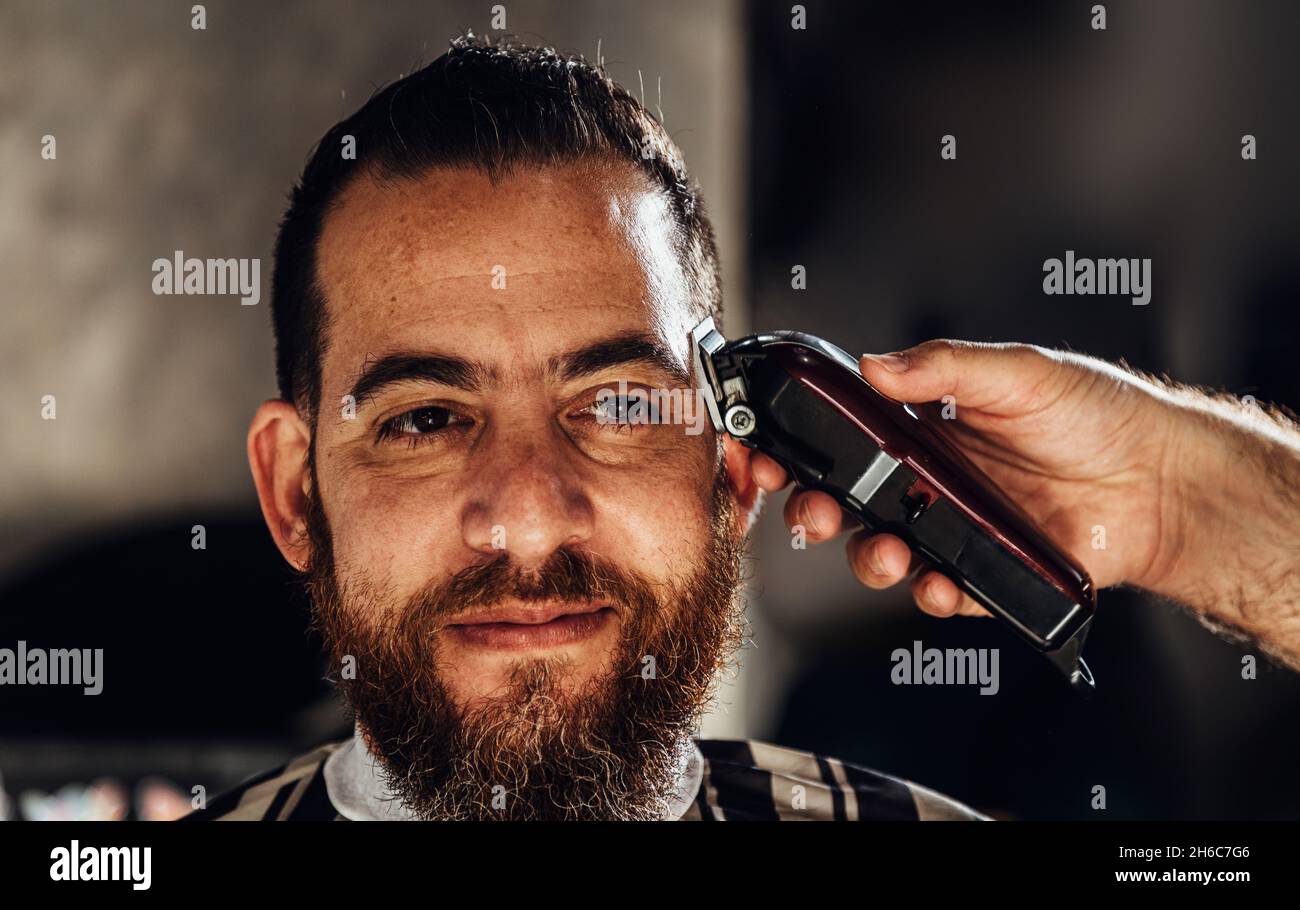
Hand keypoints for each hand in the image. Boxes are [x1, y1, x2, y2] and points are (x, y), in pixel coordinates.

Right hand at [750, 339, 1189, 618]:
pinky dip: (932, 595)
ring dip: (868, 560)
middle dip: (815, 515)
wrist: (1162, 481)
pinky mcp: (984, 574)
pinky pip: (941, 594)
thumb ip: (944, 367)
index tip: (770, 459)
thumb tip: (876, 364)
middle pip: (847, 506)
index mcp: (924, 431)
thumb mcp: (1017, 372)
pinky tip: (942, 583)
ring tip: (886, 553)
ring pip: (883, 555)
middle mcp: (929, 483)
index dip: (801, 452)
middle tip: (814, 516)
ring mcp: (954, 531)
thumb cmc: (1096, 416)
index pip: (843, 442)